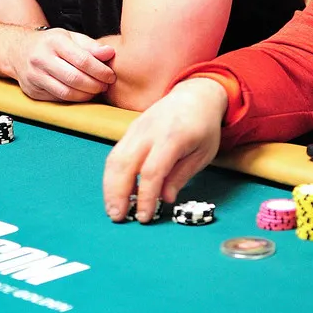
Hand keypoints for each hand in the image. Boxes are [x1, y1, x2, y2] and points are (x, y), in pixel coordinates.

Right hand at [11, 28, 115, 101]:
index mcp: (54, 41)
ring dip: (86, 95)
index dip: (100, 71)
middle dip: (95, 85)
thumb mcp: (70, 37)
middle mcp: (41, 58)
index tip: (110, 75)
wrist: (17, 50)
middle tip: (105, 85)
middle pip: (75, 78)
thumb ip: (91, 46)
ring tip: (95, 91)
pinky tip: (81, 93)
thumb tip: (109, 54)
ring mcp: (34, 76)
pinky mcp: (32, 90)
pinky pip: (58, 99)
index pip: (82, 60)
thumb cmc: (49, 43)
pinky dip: (73, 98)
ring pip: (66, 92)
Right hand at [103, 77, 226, 222]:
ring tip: (113, 209)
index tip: (144, 217)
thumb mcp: (203, 154)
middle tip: (118, 217)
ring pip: (114, 159)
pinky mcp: (129, 131)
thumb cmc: (203, 127)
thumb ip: (182, 176)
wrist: (194, 95)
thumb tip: (165, 200)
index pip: (152, 171)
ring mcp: (136, 129)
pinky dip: (112, 175)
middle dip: (118, 193)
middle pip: (125, 164)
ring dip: (109, 186)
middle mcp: (149, 131)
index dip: (146, 196)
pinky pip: (115, 154)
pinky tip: (116, 191)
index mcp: (172, 137)